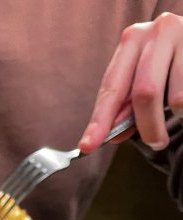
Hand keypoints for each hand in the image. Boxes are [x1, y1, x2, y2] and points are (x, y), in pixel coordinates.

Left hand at [78, 13, 182, 152]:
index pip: (112, 88)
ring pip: (175, 99)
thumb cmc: (168, 64)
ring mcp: (182, 37)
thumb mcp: (144, 79)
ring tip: (177, 111)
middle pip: (145, 93)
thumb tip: (114, 135)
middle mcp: (156, 33)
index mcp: (132, 40)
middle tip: (154, 142)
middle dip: (148, 127)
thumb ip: (128, 106)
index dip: (100, 120)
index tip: (88, 145)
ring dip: (175, 116)